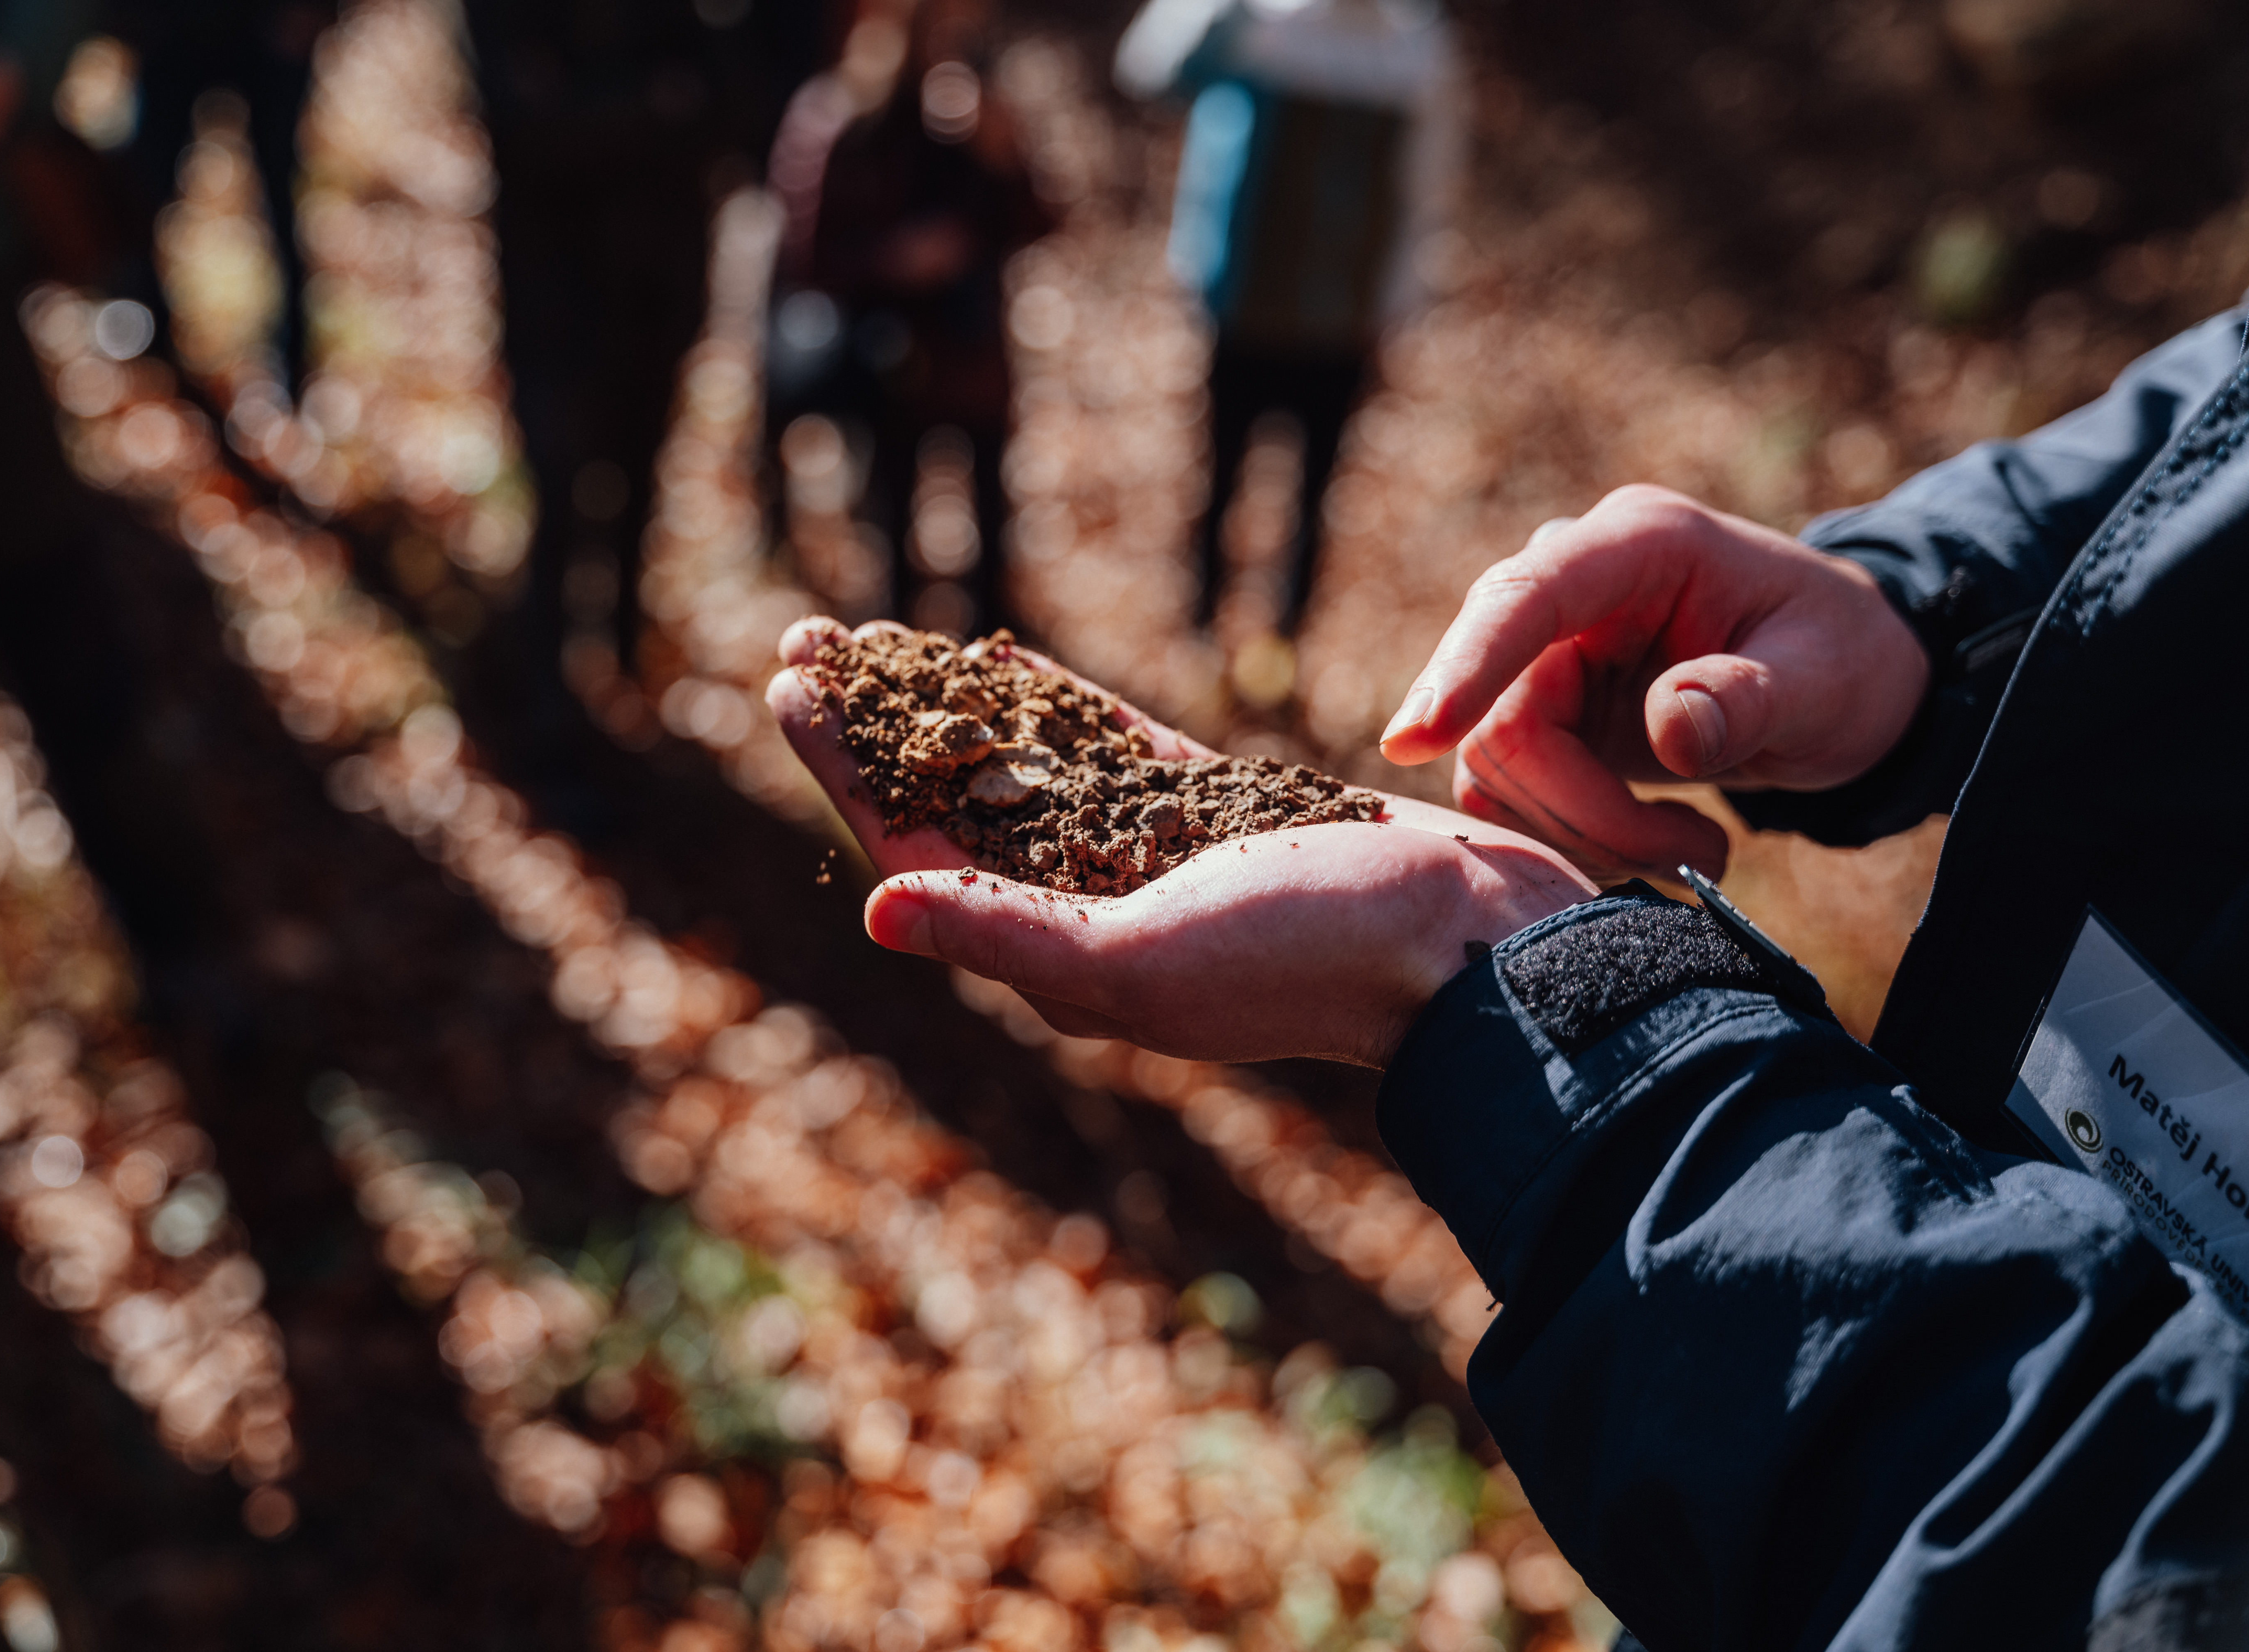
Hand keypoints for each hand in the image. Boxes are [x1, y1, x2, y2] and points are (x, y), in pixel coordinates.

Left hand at [766, 618, 1593, 1066]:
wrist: (1462, 946)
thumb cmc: (1307, 960)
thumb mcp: (1140, 959)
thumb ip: (1005, 930)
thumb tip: (875, 908)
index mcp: (1056, 952)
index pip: (914, 845)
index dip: (845, 766)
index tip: (786, 685)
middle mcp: (1089, 907)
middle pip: (950, 798)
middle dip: (876, 723)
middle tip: (807, 641)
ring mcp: (1149, 855)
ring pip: (1019, 764)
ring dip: (947, 703)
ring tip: (880, 641)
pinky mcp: (1212, 809)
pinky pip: (1106, 748)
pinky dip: (1052, 706)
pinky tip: (1004, 662)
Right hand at [1377, 485, 1928, 880]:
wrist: (1838, 682)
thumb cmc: (1841, 660)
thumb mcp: (1828, 678)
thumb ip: (1750, 698)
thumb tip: (1667, 727)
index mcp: (1638, 545)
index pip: (1522, 599)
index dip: (1465, 666)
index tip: (1412, 740)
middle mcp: (1570, 589)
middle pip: (1501, 712)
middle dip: (1577, 807)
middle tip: (1689, 858)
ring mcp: (1544, 653)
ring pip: (1495, 764)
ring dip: (1579, 832)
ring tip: (1687, 851)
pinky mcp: (1538, 712)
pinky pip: (1510, 789)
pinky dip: (1571, 836)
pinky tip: (1650, 841)